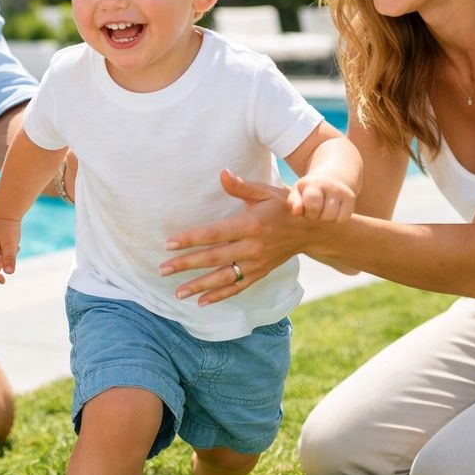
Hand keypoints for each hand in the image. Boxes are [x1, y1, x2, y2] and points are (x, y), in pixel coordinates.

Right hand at [0, 216, 21, 283]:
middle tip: (12, 251)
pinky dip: (4, 252)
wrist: (6, 212)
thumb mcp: (11, 244)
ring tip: (13, 246)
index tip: (4, 282)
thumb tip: (9, 273)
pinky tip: (11, 244)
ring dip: (5, 257)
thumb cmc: (8, 228)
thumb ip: (9, 259)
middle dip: (3, 262)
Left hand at [159, 169, 305, 305]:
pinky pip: (238, 287)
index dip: (191, 239)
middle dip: (187, 264)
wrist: (311, 229)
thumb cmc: (283, 206)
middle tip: (163, 269)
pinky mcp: (260, 273)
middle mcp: (252, 247)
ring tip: (178, 293)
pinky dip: (220, 296)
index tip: (169, 244)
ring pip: (224, 278)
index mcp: (250, 225)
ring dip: (199, 286)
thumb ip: (241, 186)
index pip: (214, 234)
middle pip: (214, 258)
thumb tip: (222, 173)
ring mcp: (256, 263)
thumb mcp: (264, 191)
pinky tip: (201, 302)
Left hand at [288, 174, 356, 221]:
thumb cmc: (308, 191)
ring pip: (335, 218)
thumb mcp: (297, 194)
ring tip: (322, 212)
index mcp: (313, 184)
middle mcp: (329, 185)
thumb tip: (296, 210)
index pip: (313, 204)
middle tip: (314, 212)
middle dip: (317, 218)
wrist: (329, 178)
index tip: (305, 210)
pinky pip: (344, 218)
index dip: (307, 213)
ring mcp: (341, 191)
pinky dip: (337, 220)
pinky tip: (332, 213)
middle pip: (326, 215)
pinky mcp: (351, 197)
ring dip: (326, 220)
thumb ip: (293, 202)